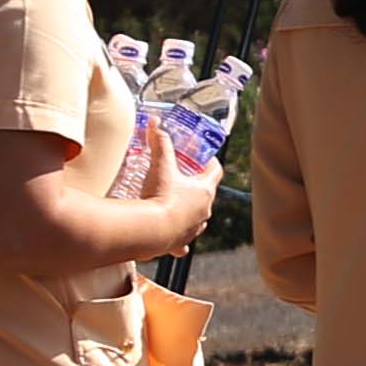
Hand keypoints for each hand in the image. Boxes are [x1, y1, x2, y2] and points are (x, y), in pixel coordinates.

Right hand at [144, 142, 221, 256]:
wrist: (150, 230)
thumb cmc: (160, 196)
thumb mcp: (160, 166)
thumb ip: (159, 143)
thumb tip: (155, 122)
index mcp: (204, 191)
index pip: (215, 172)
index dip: (210, 163)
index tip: (203, 158)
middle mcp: (204, 211)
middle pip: (205, 195)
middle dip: (195, 187)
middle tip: (182, 179)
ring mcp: (194, 228)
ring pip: (196, 218)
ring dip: (188, 212)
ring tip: (174, 206)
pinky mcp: (179, 242)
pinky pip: (182, 241)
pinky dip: (178, 239)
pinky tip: (173, 240)